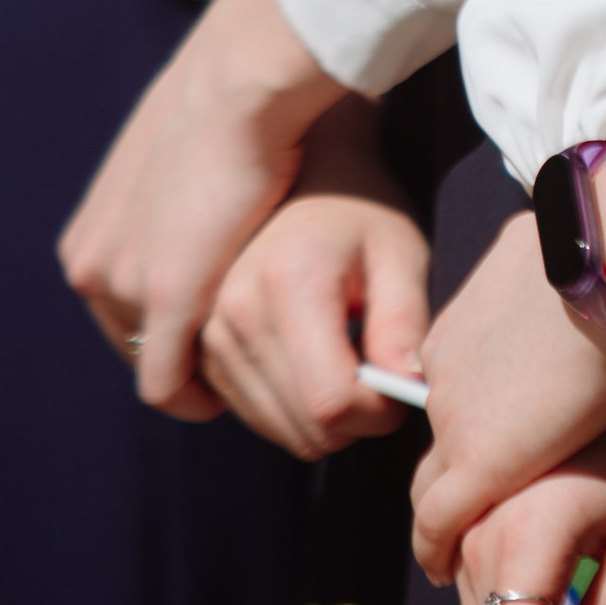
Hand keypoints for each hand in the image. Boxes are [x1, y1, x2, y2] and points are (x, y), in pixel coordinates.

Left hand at [58, 0, 339, 417]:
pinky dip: (198, 399)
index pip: (122, 315)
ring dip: (199, 369)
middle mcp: (94, 270)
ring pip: (157, 366)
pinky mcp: (165, 302)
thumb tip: (187, 213)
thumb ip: (163, 205)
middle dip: (182, 350)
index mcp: (89, 243)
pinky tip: (237, 385)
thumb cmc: (224, 106)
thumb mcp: (167, 163)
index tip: (215, 323)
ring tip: (248, 355)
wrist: (239, 84)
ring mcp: (125, 289)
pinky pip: (169, 387)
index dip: (169, 327)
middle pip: (135, 345)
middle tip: (238, 343)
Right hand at [199, 106, 432, 459]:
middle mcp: (233, 311)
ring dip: (321, 417)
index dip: (379, 411)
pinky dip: (289, 408)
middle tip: (376, 364)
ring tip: (343, 353)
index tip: (397, 378)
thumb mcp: (399, 252)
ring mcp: (207, 332)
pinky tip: (309, 358)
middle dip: (354, 419)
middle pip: (304, 428)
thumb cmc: (360, 210)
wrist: (297, 173)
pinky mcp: (198, 346)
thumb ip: (406, 324)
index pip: (332, 404)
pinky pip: (252, 416)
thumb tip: (407, 391)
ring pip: (278, 431)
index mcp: (288, 282)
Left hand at [409, 208, 605, 583]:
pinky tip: (444, 566)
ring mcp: (455, 416)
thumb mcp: (552, 259)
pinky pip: (439, 521)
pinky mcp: (479, 461)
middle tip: (485, 501)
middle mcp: (445, 373)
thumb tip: (561, 278)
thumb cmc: (603, 254)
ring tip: (466, 541)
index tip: (504, 437)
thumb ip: (536, 283)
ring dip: (453, 508)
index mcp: (463, 331)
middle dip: (461, 467)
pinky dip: (436, 548)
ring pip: (437, 475)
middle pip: (444, 434)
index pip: (458, 389)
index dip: (479, 418)